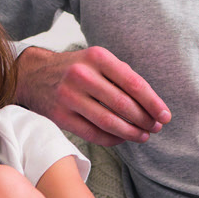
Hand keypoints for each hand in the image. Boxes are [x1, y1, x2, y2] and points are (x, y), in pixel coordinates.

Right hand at [14, 45, 170, 145]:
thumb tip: (152, 104)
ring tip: (143, 136)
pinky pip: (92, 133)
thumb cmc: (75, 68)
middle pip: (122, 105)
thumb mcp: (97, 60)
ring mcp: (68, 96)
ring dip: (130, 133)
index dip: (152, 102)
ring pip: (108, 122)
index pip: (133, 83)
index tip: (165, 115)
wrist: (33, 75)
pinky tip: (122, 139)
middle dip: (144, 120)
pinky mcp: (60, 116)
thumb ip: (122, 76)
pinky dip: (112, 139)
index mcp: (97, 57)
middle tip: (156, 127)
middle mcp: (82, 75)